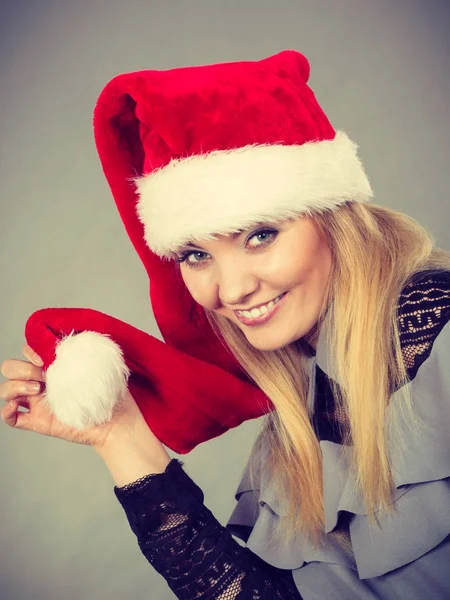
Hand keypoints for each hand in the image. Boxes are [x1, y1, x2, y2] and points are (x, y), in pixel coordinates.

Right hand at [0, 343, 145, 449]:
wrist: (118, 421)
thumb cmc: (112, 392)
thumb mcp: (100, 364)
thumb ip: (84, 350)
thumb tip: (72, 337)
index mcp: (55, 367)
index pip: (29, 351)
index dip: (31, 349)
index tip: (46, 356)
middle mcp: (43, 383)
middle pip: (11, 368)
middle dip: (21, 368)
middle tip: (44, 377)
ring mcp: (38, 402)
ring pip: (6, 390)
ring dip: (14, 386)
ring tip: (38, 390)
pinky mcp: (38, 422)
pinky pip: (10, 418)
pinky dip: (6, 411)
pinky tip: (17, 406)